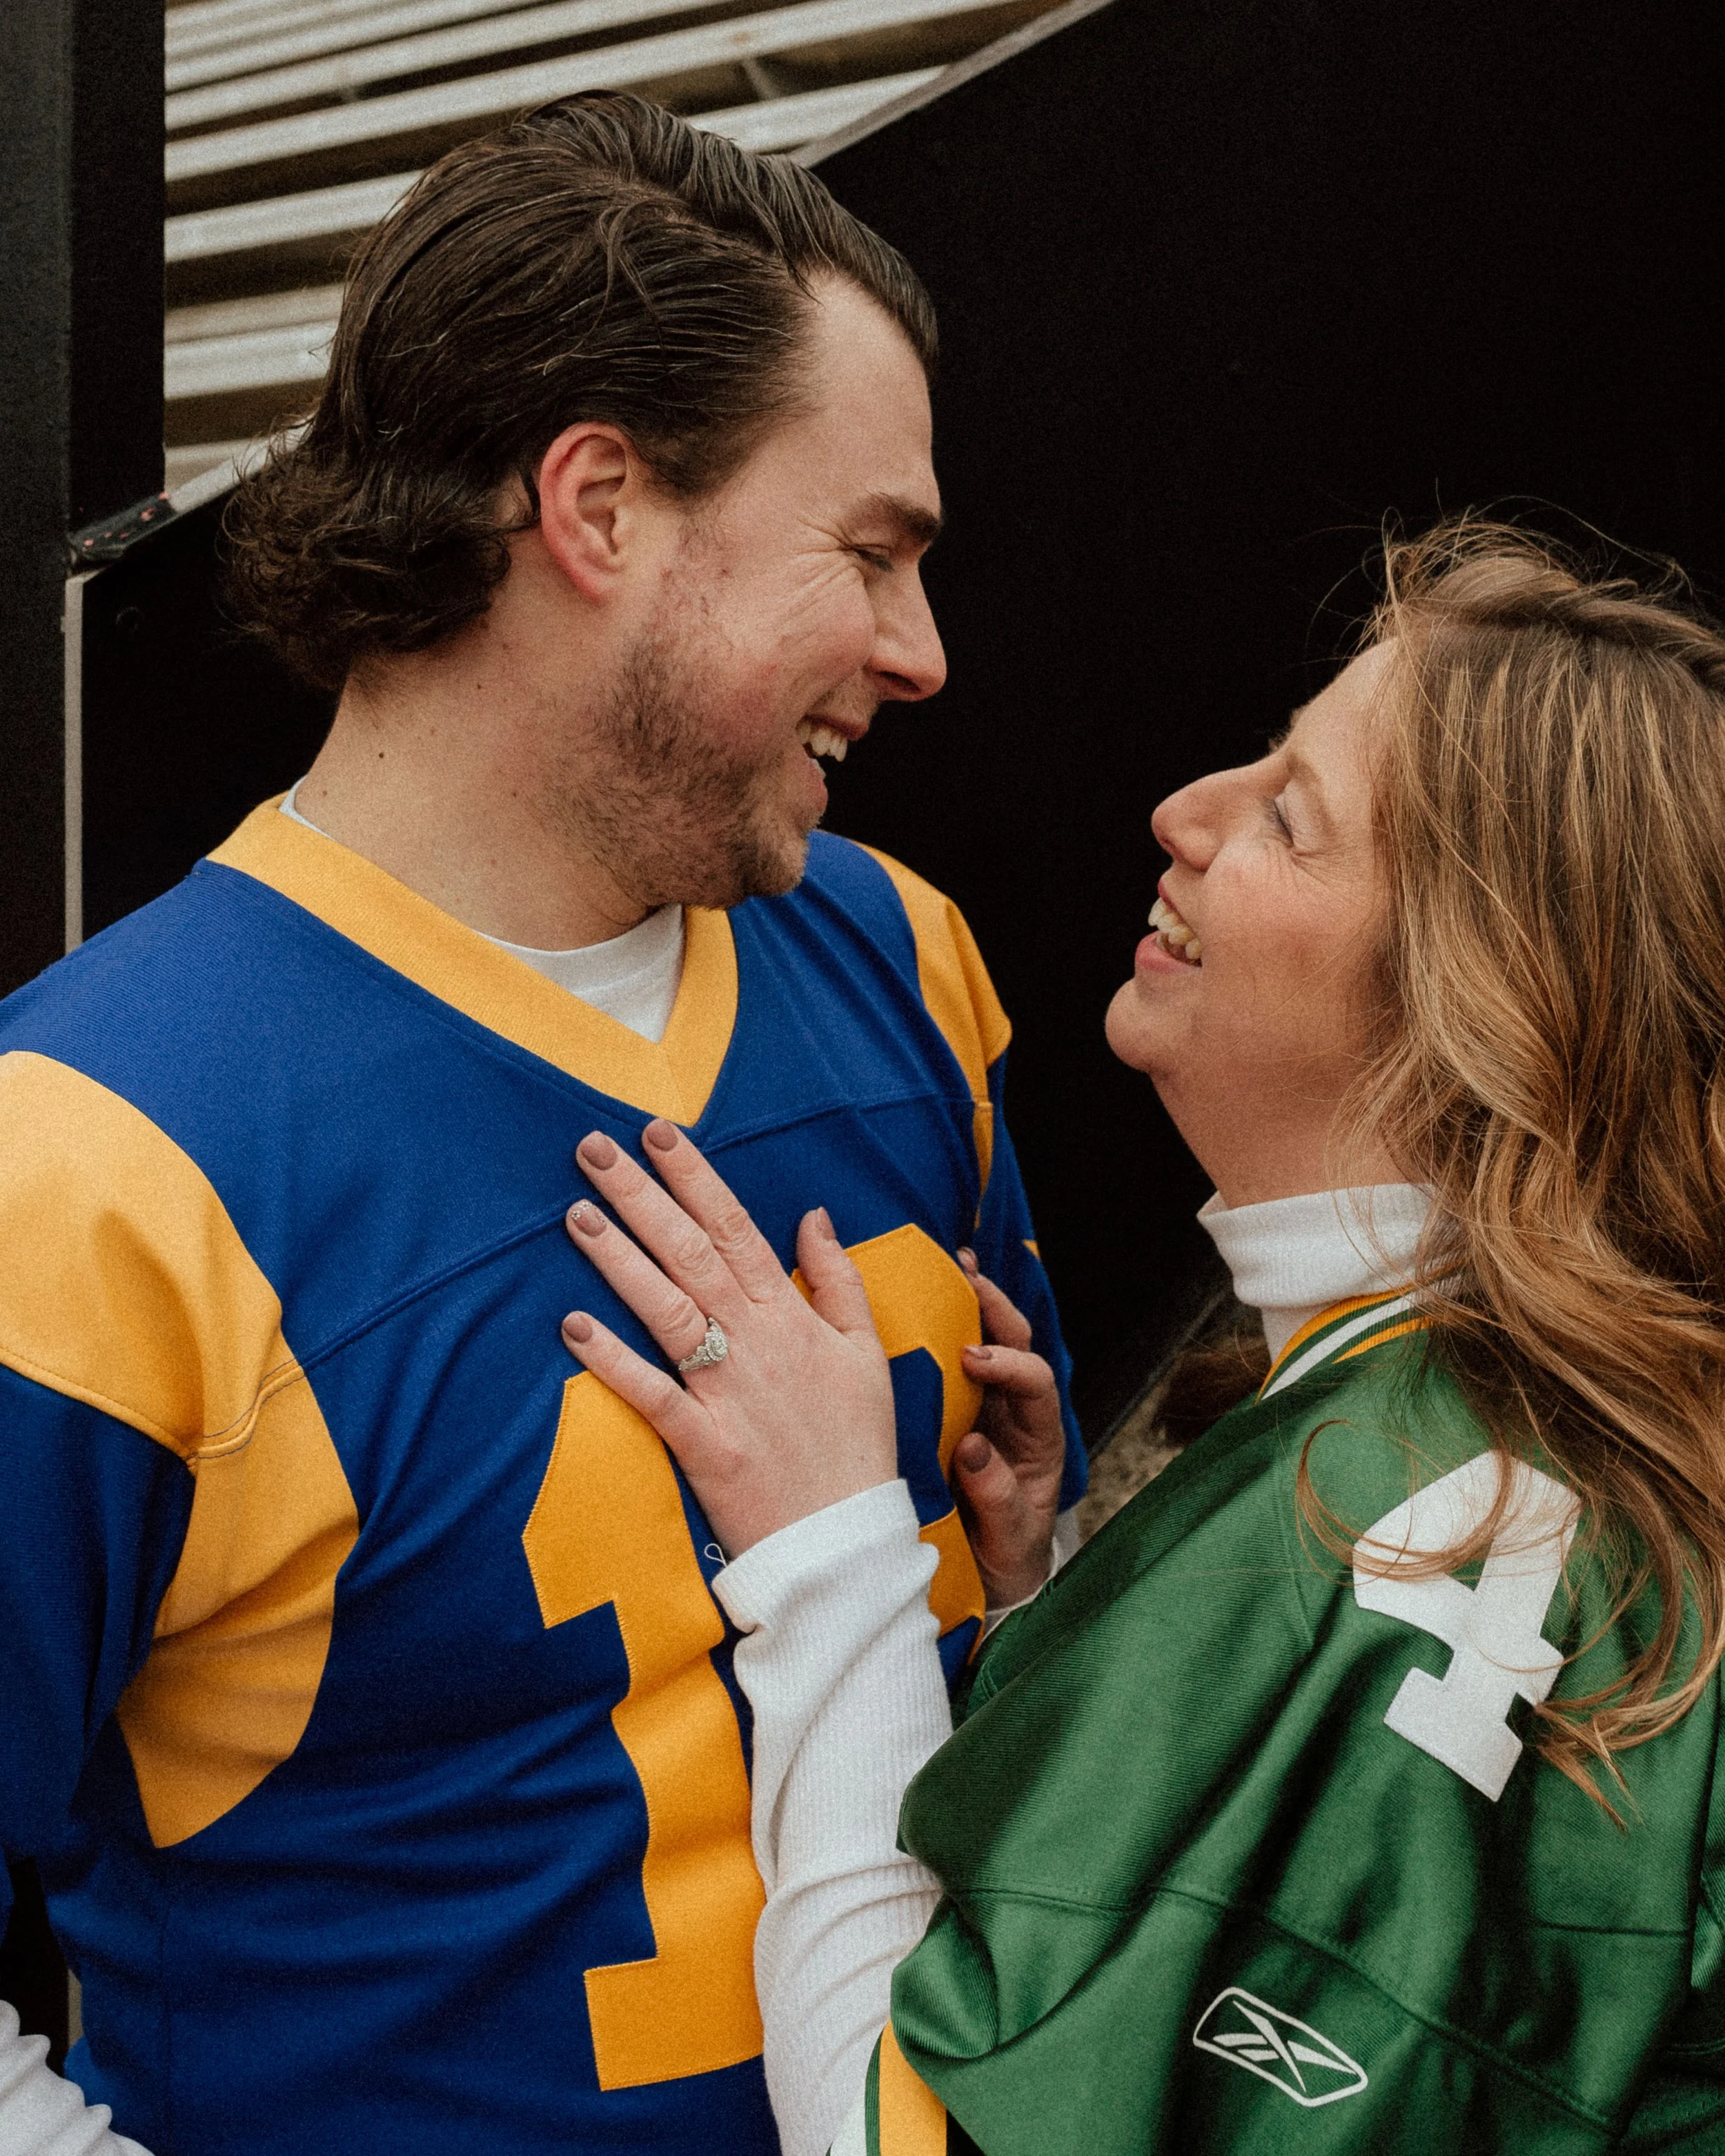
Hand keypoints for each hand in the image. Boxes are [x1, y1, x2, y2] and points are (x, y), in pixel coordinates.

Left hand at [560, 1120, 896, 1555]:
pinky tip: (574, 1325)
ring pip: (667, 1310)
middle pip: (691, 1254)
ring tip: (576, 1213)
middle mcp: (756, 1344)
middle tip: (593, 1147)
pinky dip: (614, 1360)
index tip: (660, 1132)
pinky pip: (652, 1393)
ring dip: (619, 1259)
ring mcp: (727, 1393)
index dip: (696, 1178)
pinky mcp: (703, 1444)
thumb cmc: (857, 1445)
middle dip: (642, 1197)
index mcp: (792, 1317)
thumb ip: (840, 1280)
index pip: (737, 1229)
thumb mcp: (867, 1353)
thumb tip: (814, 1216)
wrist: (847, 1542)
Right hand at [951, 1255, 1066, 1607]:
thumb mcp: (1009, 1538)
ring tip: (948, 1264)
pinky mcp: (955, 1410)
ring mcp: (986, 1407)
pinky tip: (916, 1302)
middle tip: (964, 1274)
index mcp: (1040, 1439)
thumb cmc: (1006, 1557)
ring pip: (987, 1341)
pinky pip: (951, 1362)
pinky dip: (940, 1328)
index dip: (1010, 1366)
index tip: (973, 1358)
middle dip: (995, 1306)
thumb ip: (997, 1496)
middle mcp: (1017, 1413)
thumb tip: (971, 1449)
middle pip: (1018, 1344)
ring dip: (971, 1301)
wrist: (989, 1575)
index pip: (1038, 1384)